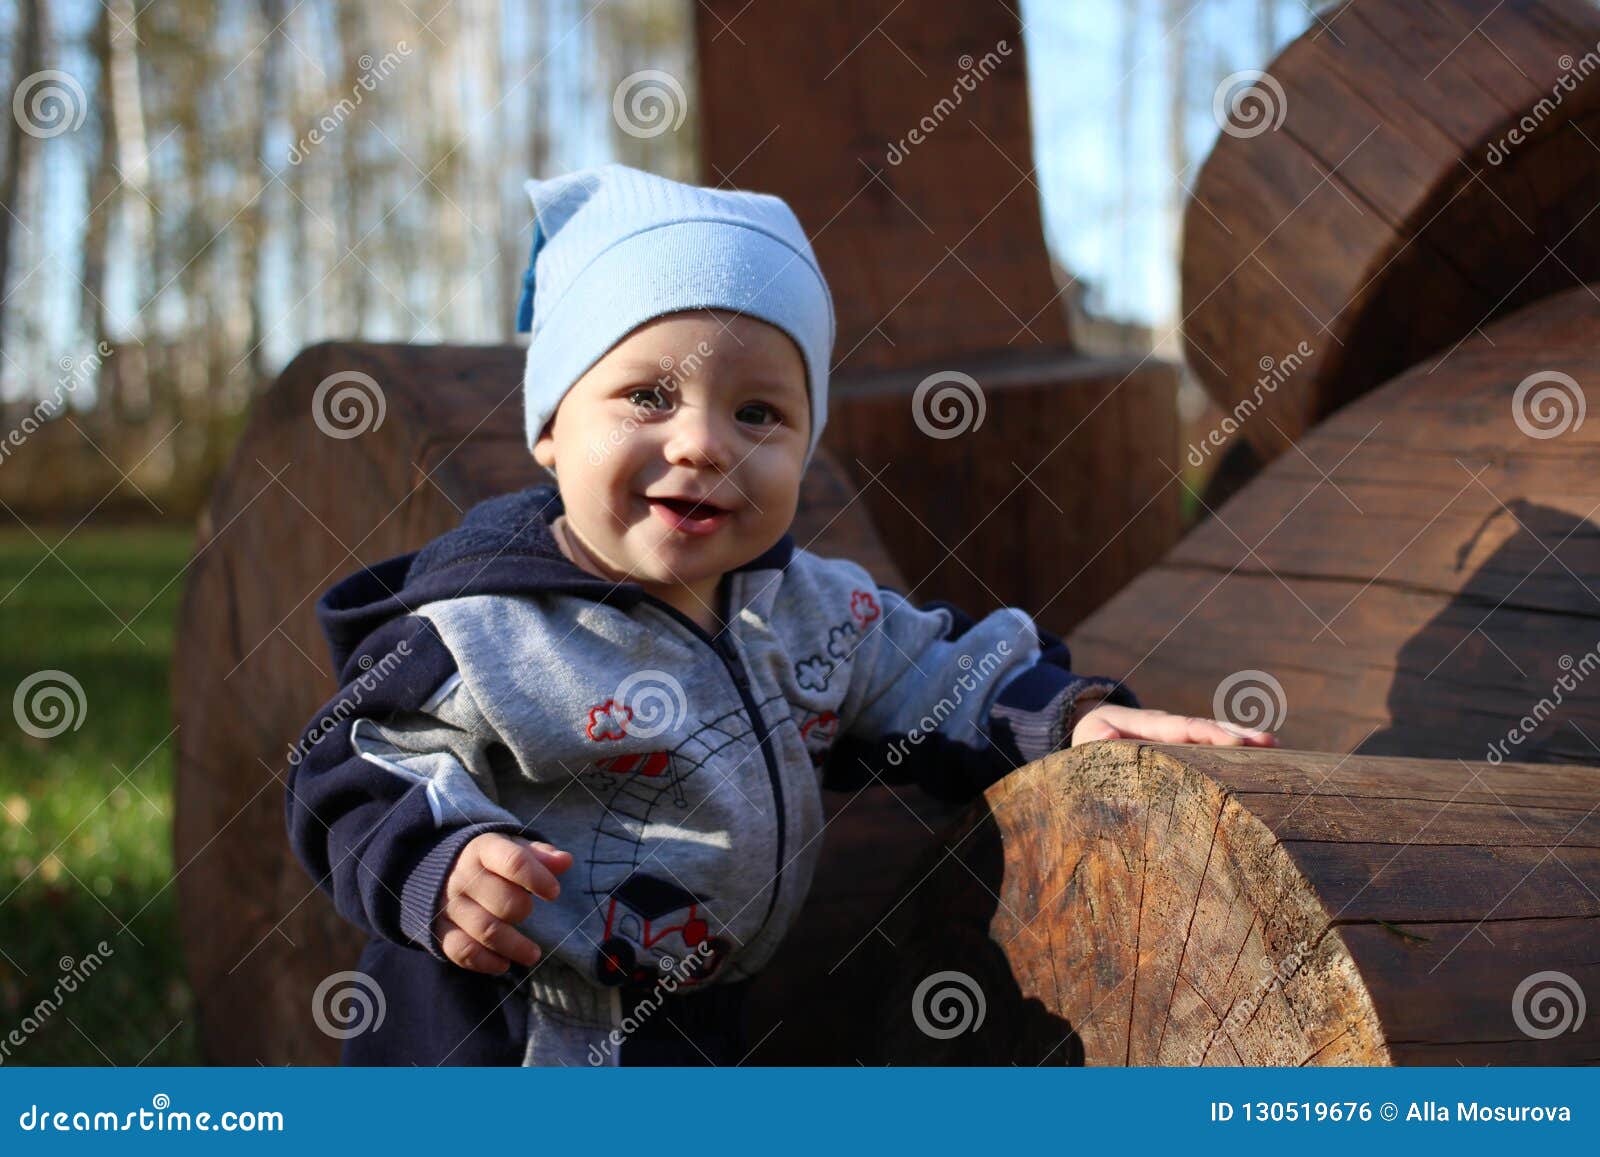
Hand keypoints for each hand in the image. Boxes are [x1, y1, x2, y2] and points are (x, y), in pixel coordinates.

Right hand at [434, 833, 572, 973]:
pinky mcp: (440, 929)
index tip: (554, 893)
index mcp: (483, 850)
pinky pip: (462, 951)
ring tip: (533, 955)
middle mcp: (463, 876)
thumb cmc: (489, 860)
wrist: (436, 868)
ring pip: (485, 930)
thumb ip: (540, 855)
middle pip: (502, 900)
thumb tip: (565, 861)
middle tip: (530, 912)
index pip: (514, 862)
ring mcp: (449, 905)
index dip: (538, 878)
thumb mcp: (512, 848)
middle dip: (523, 910)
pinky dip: (486, 962)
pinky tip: (504, 964)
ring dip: (514, 946)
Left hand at [1070, 701, 1280, 747]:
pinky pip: (1212, 747)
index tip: (1234, 742)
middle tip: (1270, 743)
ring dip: (1244, 740)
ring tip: (1276, 746)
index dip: (1208, 734)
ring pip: (1215, 734)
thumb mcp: (1087, 739)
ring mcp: (1180, 736)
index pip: (1183, 728)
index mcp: (1149, 726)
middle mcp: (1170, 727)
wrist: (1094, 726)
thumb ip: (1096, 738)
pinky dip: (1236, 751)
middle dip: (1238, 734)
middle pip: (1208, 728)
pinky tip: (1262, 759)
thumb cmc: (1091, 738)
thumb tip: (1104, 736)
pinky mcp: (1184, 746)